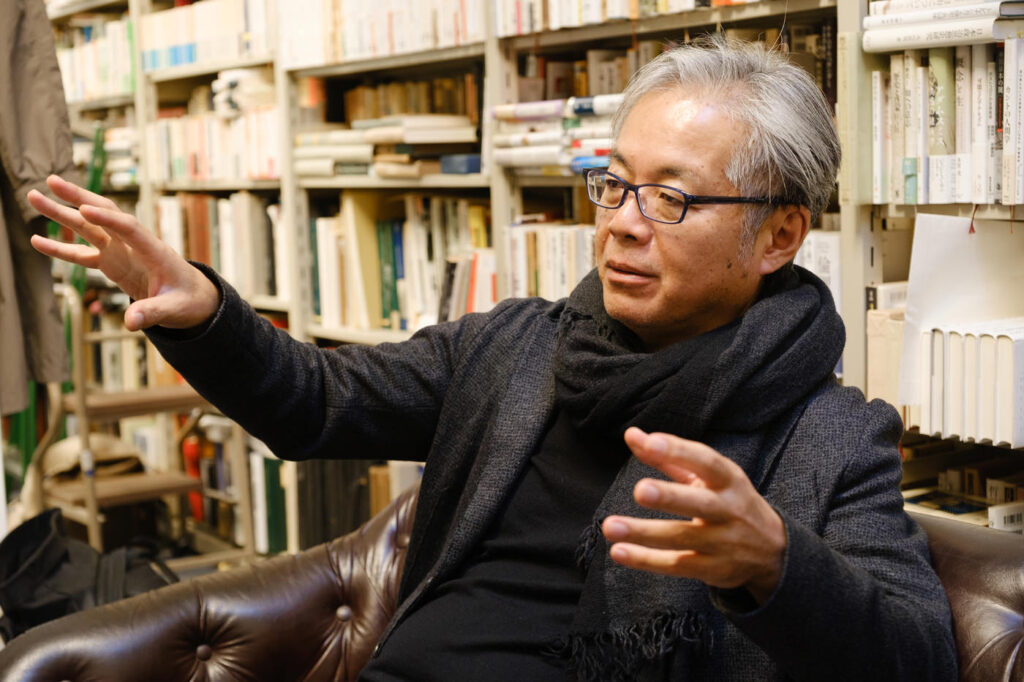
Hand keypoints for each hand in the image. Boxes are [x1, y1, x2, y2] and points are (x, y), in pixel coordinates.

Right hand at [28, 175, 219, 329]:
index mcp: (154, 251)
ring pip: (88, 228)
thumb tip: (131, 322)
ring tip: (34, 196)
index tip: (85, 210)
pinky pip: (82, 253)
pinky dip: (61, 247)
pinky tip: (36, 240)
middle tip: (51, 181)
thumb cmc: (188, 300)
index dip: (108, 219)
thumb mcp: (175, 309)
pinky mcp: (112, 262)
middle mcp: (134, 245)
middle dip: (79, 198)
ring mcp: (121, 252)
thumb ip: (153, 313)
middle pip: (104, 215)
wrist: (193, 298)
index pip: (129, 228)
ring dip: (61, 213)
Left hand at [602, 427, 785, 604]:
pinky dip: (646, 561)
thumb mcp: (706, 476)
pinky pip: (676, 565)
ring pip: (682, 537)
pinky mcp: (713, 569)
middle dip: (670, 497)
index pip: (706, 462)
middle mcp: (729, 510)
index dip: (679, 451)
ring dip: (644, 533)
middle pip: (699, 504)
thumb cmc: (727, 500)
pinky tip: (618, 552)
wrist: (771, 549)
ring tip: (609, 526)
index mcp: (728, 479)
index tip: (650, 443)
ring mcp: (723, 542)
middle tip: (640, 491)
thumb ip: (668, 456)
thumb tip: (631, 435)